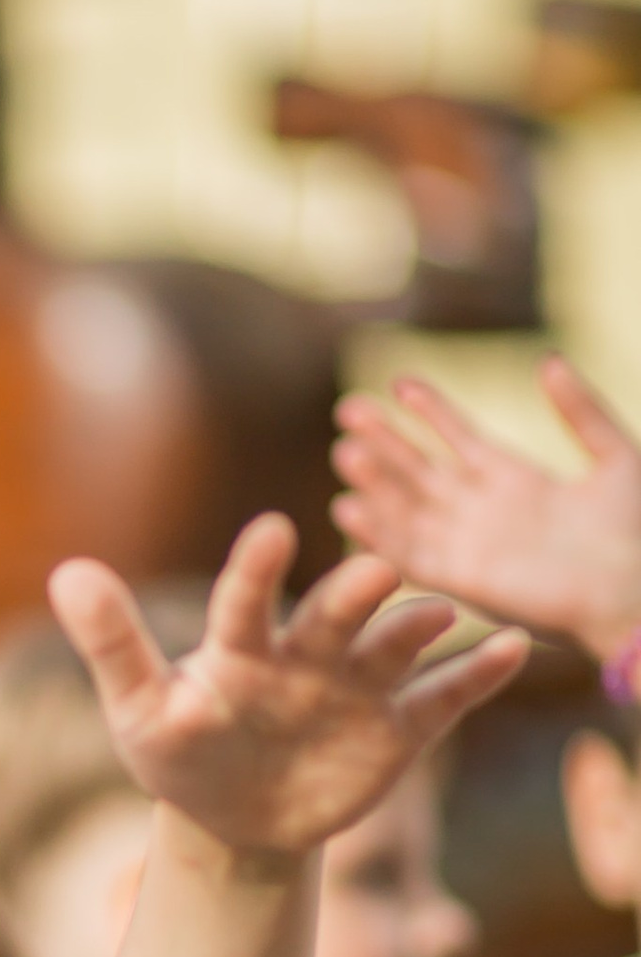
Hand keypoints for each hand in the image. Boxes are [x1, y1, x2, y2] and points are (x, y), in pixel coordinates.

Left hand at [48, 513, 527, 862]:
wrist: (232, 820)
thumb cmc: (179, 754)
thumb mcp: (139, 710)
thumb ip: (112, 644)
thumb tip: (65, 571)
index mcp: (242, 647)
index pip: (247, 599)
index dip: (257, 570)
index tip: (269, 531)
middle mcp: (308, 652)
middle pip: (335, 615)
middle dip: (355, 594)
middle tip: (376, 572)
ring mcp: (358, 686)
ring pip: (395, 647)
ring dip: (420, 627)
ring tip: (442, 612)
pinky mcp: (400, 727)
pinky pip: (444, 698)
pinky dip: (476, 674)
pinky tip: (511, 651)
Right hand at [333, 358, 640, 661]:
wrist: (636, 595)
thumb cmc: (637, 534)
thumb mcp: (617, 457)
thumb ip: (581, 410)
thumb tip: (549, 361)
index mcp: (518, 482)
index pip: (460, 440)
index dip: (430, 412)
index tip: (397, 384)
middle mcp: (484, 513)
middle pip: (423, 471)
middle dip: (386, 442)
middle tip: (348, 410)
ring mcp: (470, 547)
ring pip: (410, 509)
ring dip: (376, 483)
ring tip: (345, 452)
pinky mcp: (463, 582)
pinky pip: (409, 556)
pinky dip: (378, 536)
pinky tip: (349, 511)